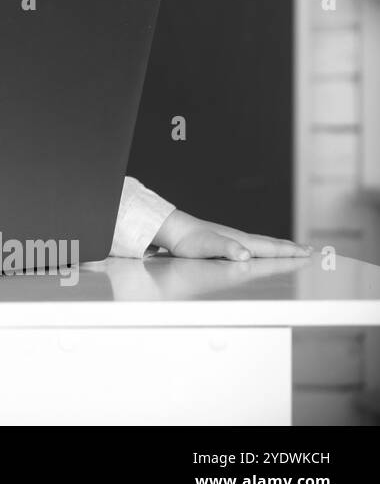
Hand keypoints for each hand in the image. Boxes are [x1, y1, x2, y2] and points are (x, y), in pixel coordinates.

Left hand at [153, 209, 311, 260]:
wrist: (173, 229)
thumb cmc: (188, 240)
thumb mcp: (207, 247)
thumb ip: (226, 249)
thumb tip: (245, 254)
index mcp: (241, 241)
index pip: (271, 248)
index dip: (290, 252)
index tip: (308, 253)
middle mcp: (240, 239)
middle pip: (271, 244)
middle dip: (291, 248)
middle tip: (310, 250)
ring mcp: (233, 239)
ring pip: (262, 244)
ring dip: (280, 247)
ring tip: (292, 249)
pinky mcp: (224, 242)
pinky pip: (252, 246)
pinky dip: (263, 248)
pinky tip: (260, 251)